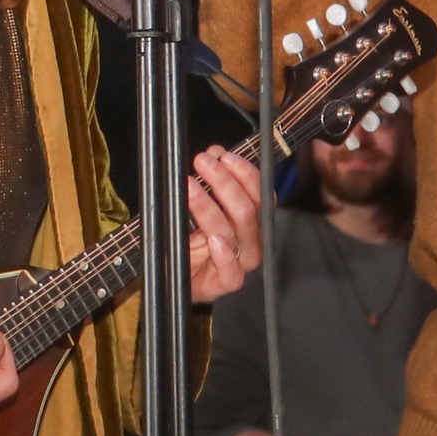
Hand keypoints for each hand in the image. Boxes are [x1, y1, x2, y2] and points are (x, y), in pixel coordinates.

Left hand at [187, 148, 261, 303]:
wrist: (176, 277)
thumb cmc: (193, 241)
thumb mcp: (201, 206)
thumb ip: (210, 180)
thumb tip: (214, 152)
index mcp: (251, 220)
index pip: (259, 193)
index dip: (245, 173)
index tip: (224, 156)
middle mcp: (250, 241)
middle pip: (246, 210)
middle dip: (223, 182)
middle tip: (202, 163)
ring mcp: (240, 264)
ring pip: (232, 233)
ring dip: (209, 206)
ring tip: (189, 187)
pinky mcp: (225, 284)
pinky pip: (232, 273)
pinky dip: (224, 255)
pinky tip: (214, 239)